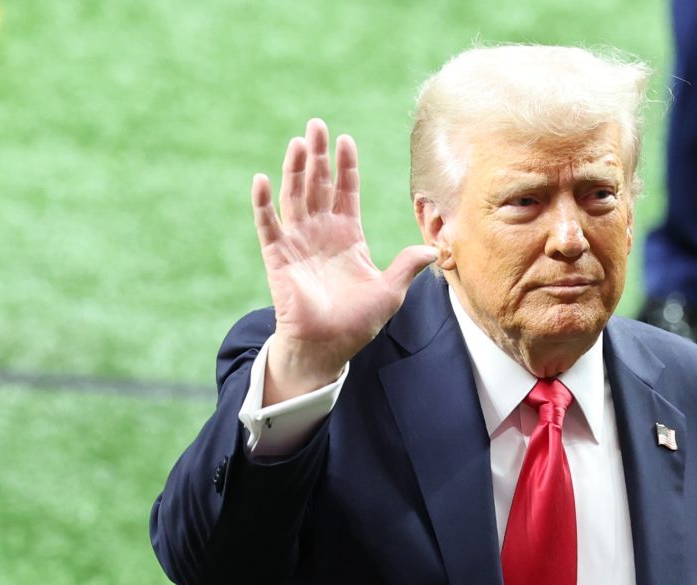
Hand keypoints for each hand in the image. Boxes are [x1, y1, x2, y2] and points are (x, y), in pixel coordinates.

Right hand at [252, 119, 437, 402]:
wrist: (328, 347)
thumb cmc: (357, 323)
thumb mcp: (390, 291)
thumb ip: (406, 266)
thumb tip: (433, 248)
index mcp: (347, 237)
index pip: (346, 192)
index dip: (345, 167)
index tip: (345, 140)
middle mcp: (321, 234)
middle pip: (318, 185)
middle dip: (317, 155)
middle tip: (316, 124)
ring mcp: (298, 243)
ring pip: (294, 197)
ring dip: (295, 169)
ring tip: (298, 142)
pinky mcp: (278, 257)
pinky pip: (268, 225)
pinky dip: (263, 203)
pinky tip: (262, 179)